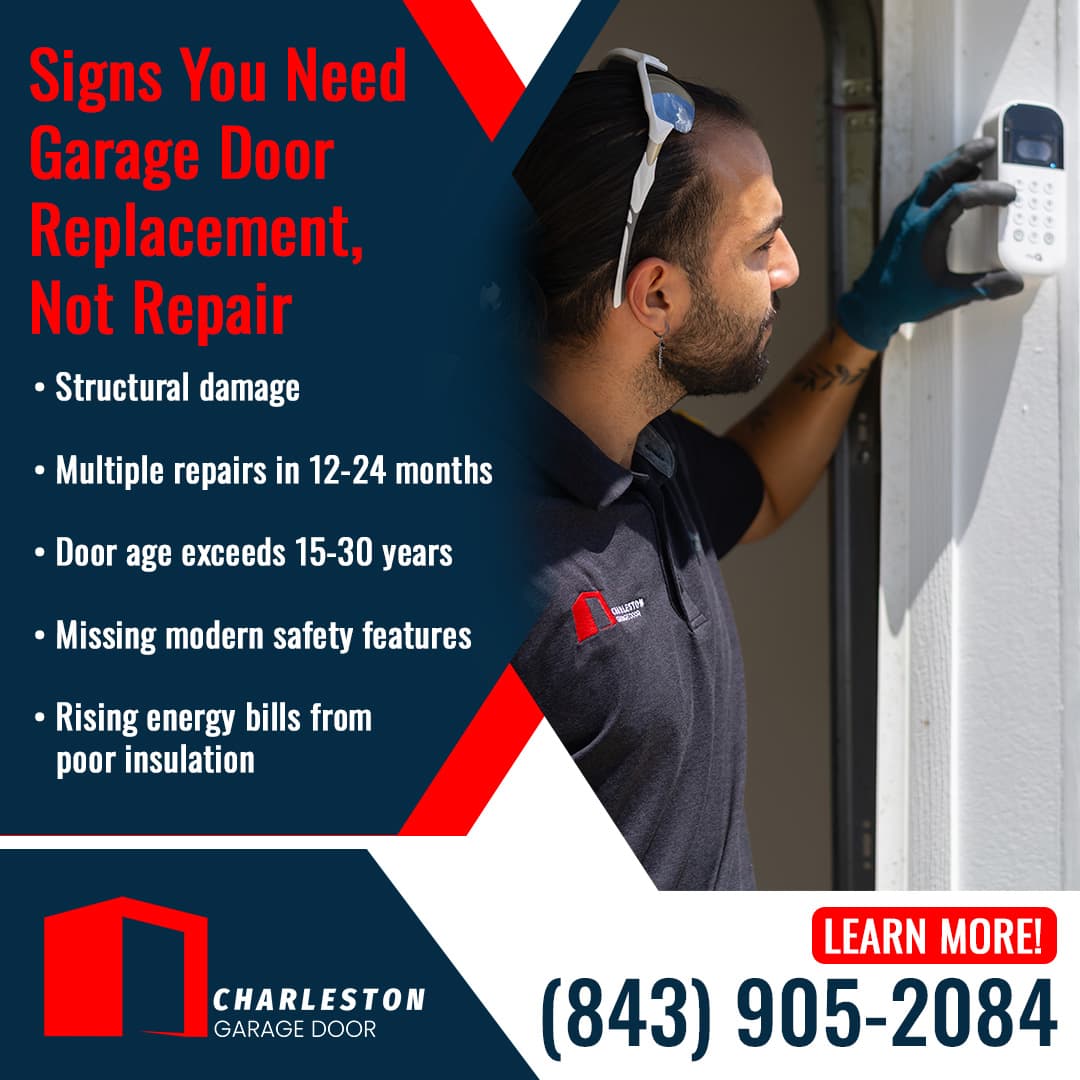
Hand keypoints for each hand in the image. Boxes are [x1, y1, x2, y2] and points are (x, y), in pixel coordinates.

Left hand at [836, 137, 1023, 351]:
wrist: (870, 304)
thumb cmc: (903, 299)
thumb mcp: (945, 295)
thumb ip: (981, 288)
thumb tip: (1014, 282)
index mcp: (923, 231)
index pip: (959, 197)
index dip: (987, 191)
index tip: (1009, 195)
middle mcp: (912, 217)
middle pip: (941, 173)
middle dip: (968, 155)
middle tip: (992, 145)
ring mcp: (904, 215)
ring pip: (931, 178)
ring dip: (955, 163)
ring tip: (980, 155)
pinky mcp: (902, 220)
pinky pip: (925, 189)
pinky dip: (945, 179)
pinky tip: (960, 182)